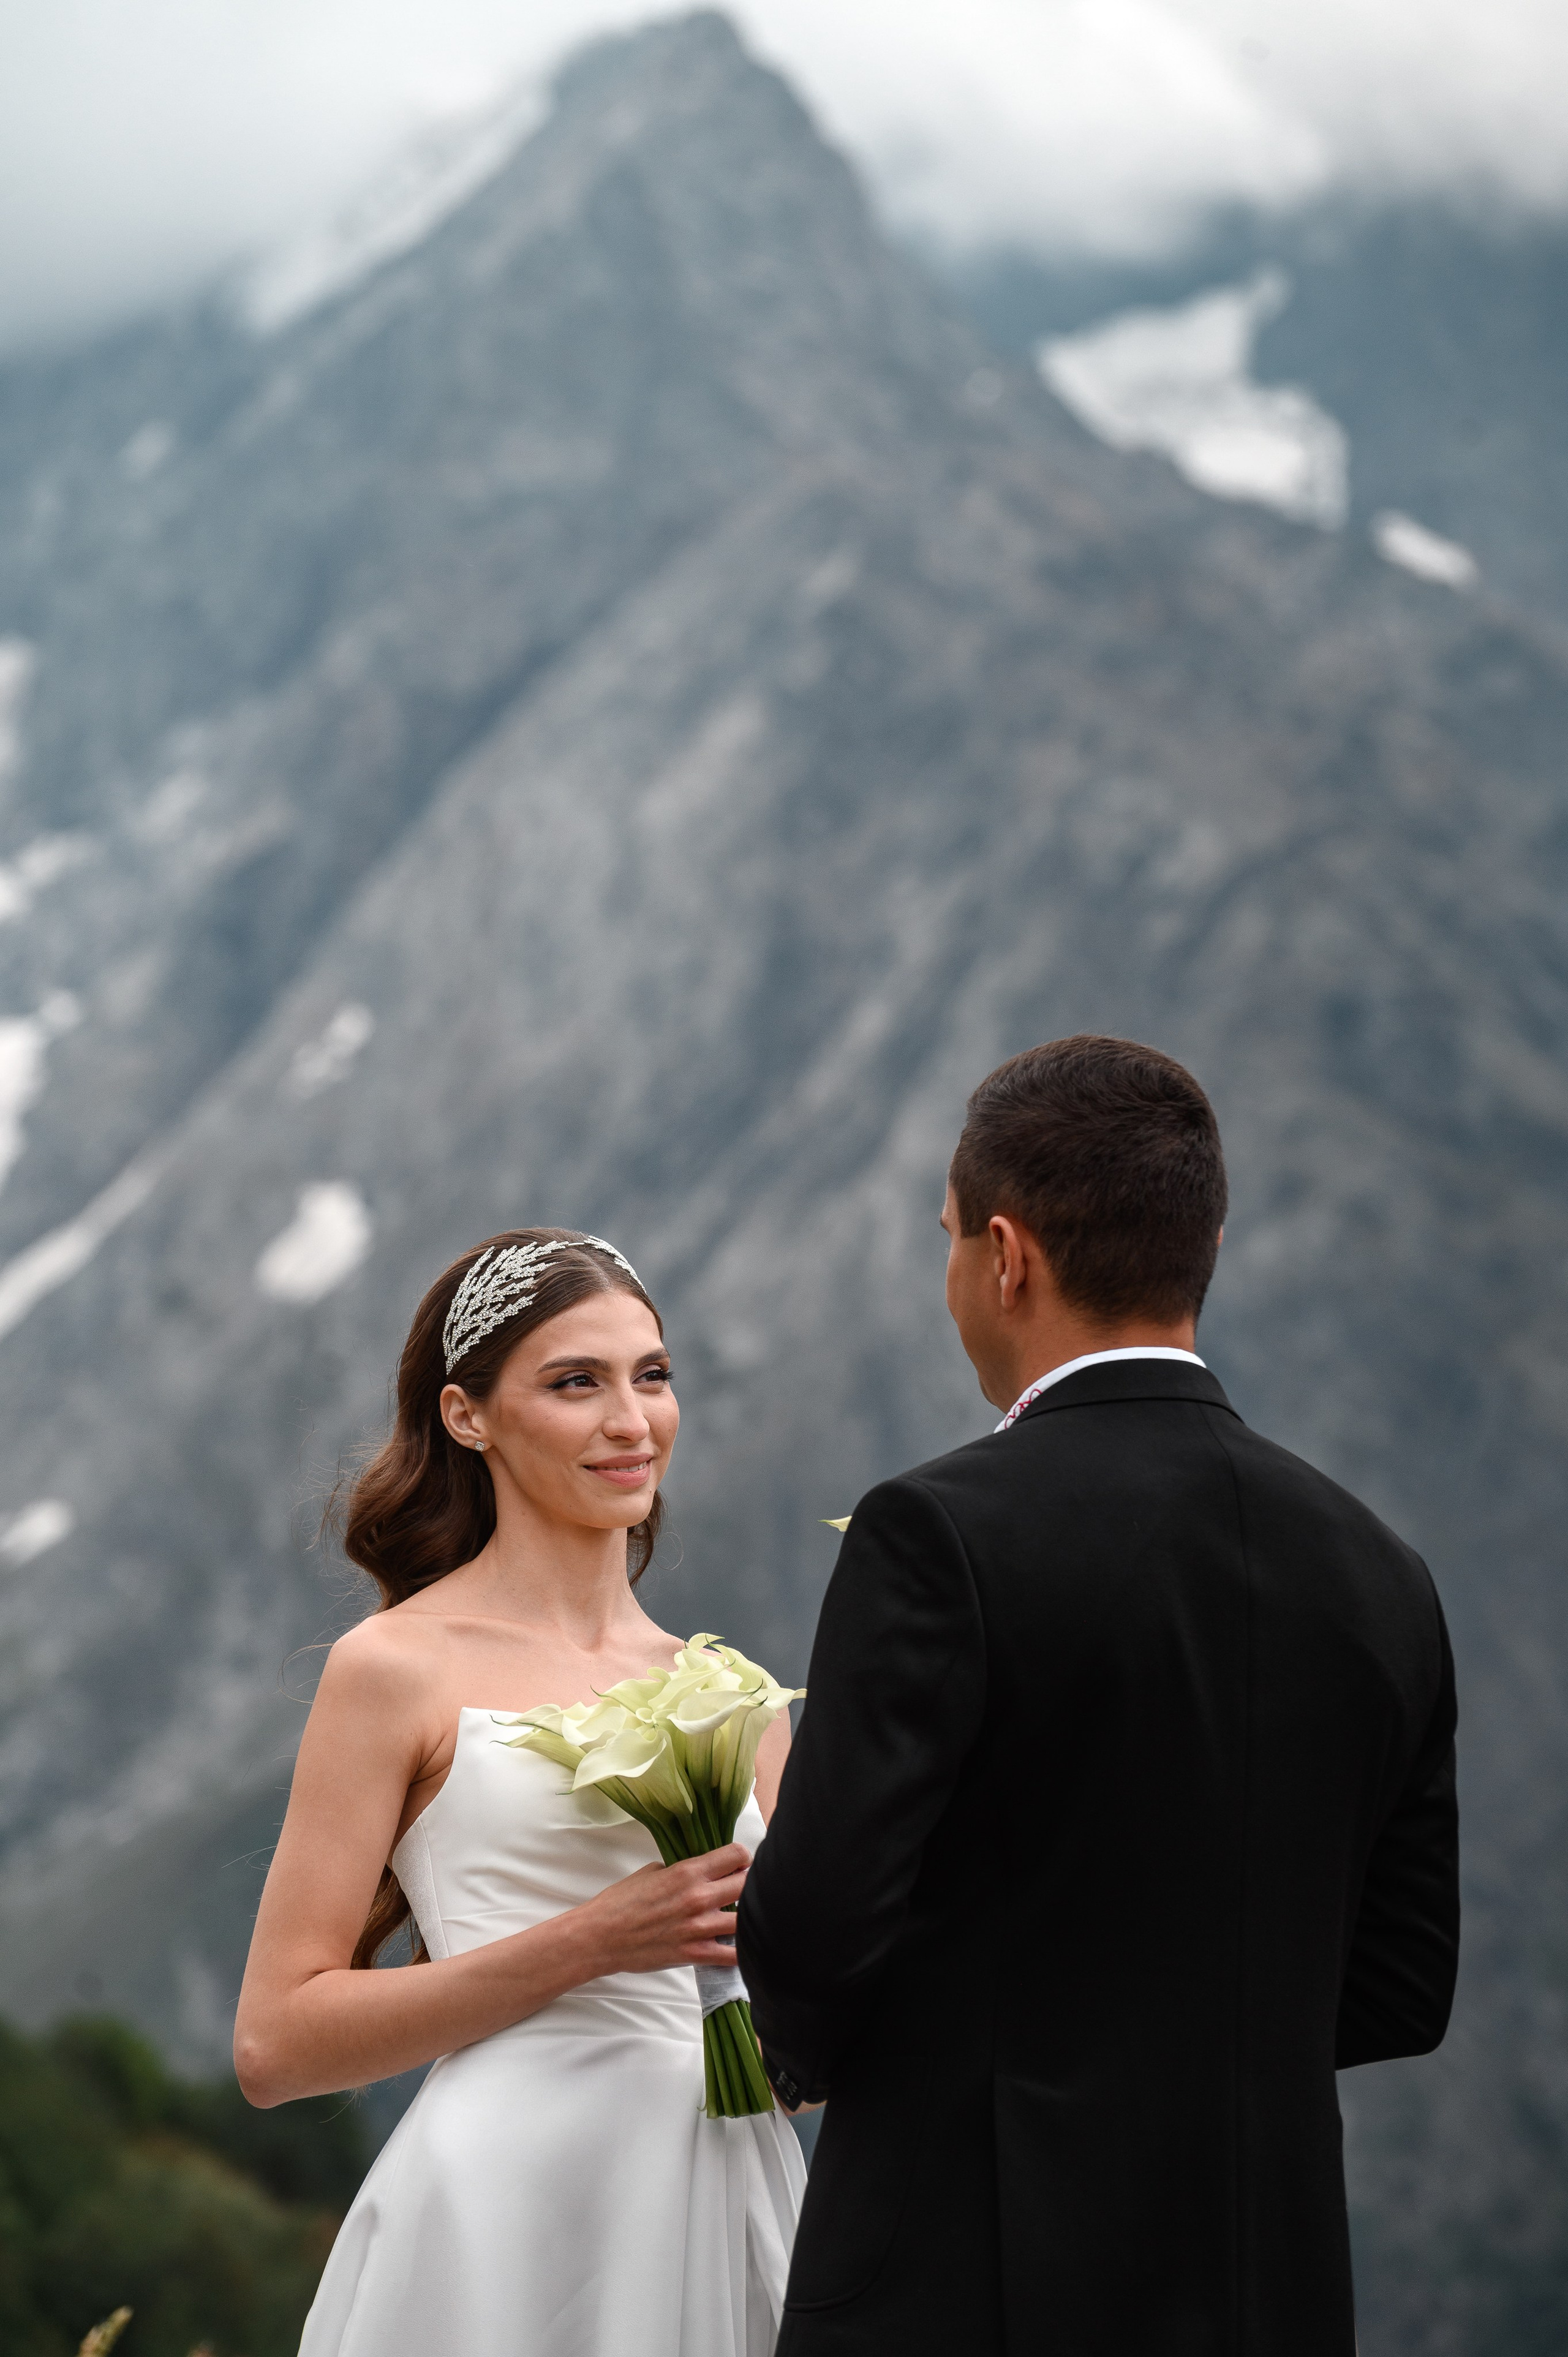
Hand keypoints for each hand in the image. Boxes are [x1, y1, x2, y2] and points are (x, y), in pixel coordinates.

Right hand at [578, 1844, 751, 1975]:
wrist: (601, 1937)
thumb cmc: (621, 1903)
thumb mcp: (651, 1872)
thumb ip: (681, 1870)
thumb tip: (700, 1873)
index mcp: (688, 1872)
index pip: (736, 1855)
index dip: (743, 1858)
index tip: (739, 1864)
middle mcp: (699, 1897)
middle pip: (748, 1883)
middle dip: (750, 1883)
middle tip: (743, 1888)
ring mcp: (699, 1927)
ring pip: (746, 1919)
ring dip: (748, 1915)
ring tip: (739, 1915)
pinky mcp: (695, 1954)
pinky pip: (733, 1955)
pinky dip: (742, 1951)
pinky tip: (740, 1946)